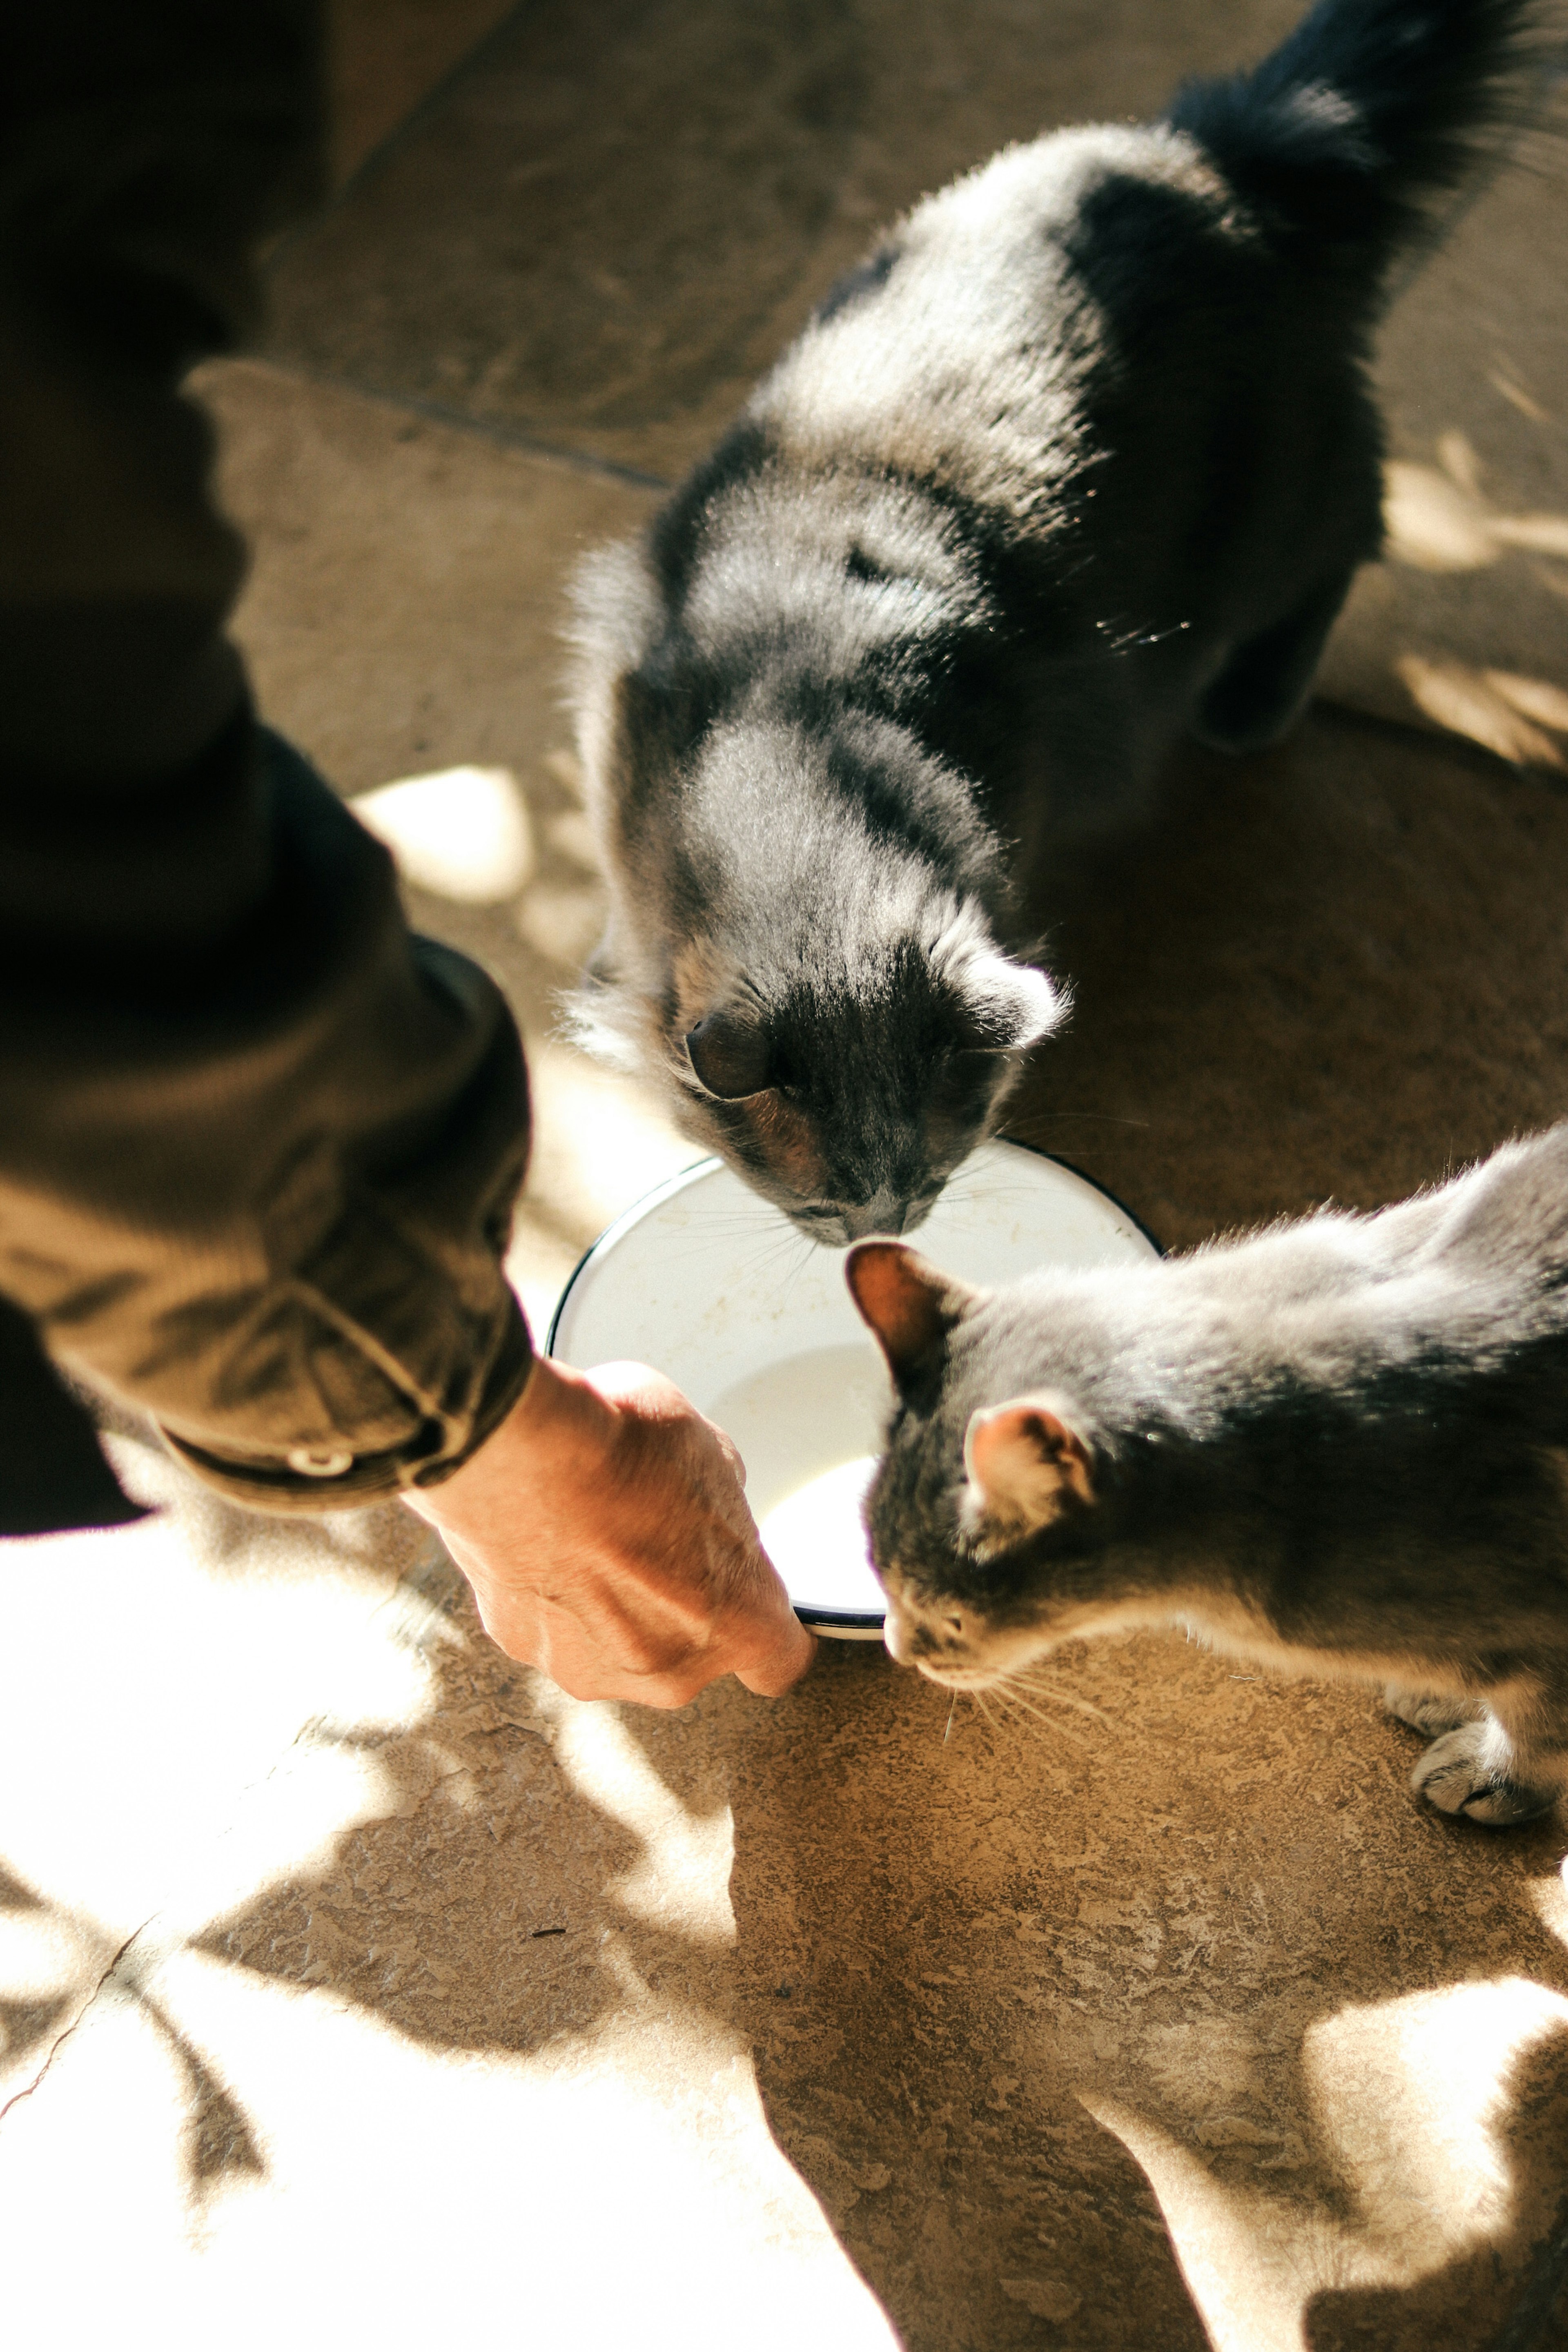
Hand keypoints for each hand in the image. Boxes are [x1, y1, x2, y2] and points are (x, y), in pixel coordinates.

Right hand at [402, 1355, 816, 1707]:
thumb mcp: (709, 1452)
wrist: (516, 1448)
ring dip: (610, 1605)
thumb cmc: (619, 1447)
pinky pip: (554, 1629)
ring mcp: (592, 1668)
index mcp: (739, 1619)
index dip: (766, 1630)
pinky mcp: (525, 1651)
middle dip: (677, 1607)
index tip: (751, 1609)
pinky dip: (551, 1595)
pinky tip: (544, 1538)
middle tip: (651, 1541)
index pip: (780, 1660)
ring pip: (618, 1647)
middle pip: (691, 1654)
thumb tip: (706, 1504)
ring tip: (588, 1534)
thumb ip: (721, 1503)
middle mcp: (670, 1667)